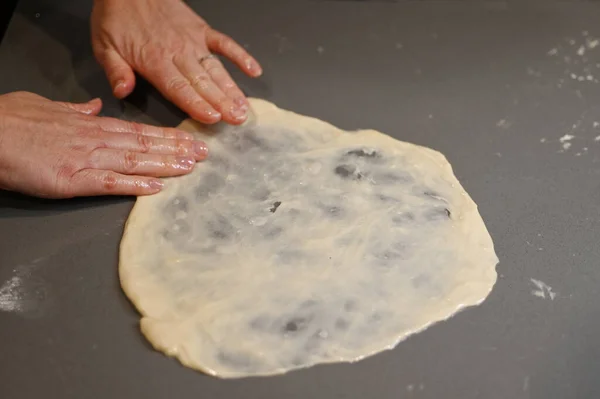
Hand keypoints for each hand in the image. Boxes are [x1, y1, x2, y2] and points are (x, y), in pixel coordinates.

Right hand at [0, 91, 207, 198]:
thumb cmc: (11, 121)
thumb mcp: (47, 106)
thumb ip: (75, 110)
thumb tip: (93, 107)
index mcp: (90, 125)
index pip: (137, 130)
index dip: (166, 135)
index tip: (188, 139)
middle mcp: (94, 141)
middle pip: (143, 144)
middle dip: (176, 148)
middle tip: (204, 153)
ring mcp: (85, 160)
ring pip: (134, 160)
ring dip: (165, 163)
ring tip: (191, 166)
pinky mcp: (71, 180)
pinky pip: (108, 183)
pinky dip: (133, 184)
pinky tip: (156, 188)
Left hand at [91, 0, 262, 124]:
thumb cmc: (116, 17)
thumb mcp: (104, 45)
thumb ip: (115, 71)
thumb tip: (122, 92)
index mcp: (154, 60)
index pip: (179, 88)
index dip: (197, 104)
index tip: (214, 118)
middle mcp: (178, 53)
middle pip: (203, 83)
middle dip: (222, 103)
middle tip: (239, 120)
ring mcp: (193, 41)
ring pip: (216, 69)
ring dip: (232, 89)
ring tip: (245, 107)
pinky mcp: (202, 30)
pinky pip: (225, 44)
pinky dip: (241, 57)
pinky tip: (254, 71)